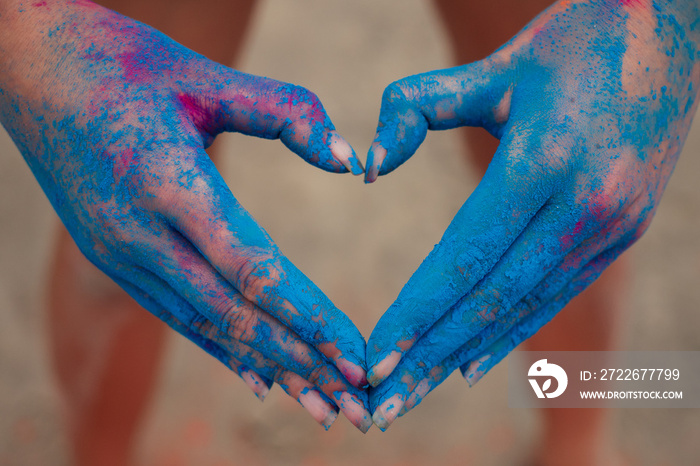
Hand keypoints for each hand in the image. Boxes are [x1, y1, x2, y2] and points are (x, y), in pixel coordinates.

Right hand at [0, 0, 370, 430]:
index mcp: (167, 184)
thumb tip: (348, 156)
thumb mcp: (201, 75)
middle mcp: (138, 235)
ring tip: (317, 407)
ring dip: (267, 367)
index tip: (354, 357)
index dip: (306, 317)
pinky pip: (177, 314)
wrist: (30, 70)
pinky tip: (258, 377)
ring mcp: (120, 253)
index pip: (251, 268)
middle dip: (300, 364)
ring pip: (206, 325)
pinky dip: (221, 348)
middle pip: (233, 314)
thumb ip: (283, 111)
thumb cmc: (121, 64)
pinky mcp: (113, 257)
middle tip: (353, 409)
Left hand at [364, 0, 698, 428]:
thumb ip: (415, 108)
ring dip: (467, 355)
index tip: (374, 359)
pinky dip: (513, 332)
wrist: (669, 30)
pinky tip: (475, 360)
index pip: (465, 261)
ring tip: (419, 392)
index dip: (416, 315)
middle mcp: (587, 207)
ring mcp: (613, 226)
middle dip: (432, 358)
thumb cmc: (568, 44)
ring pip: (525, 307)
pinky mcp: (623, 231)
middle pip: (492, 301)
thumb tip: (366, 167)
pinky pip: (556, 294)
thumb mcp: (492, 69)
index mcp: (547, 163)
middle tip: (382, 406)